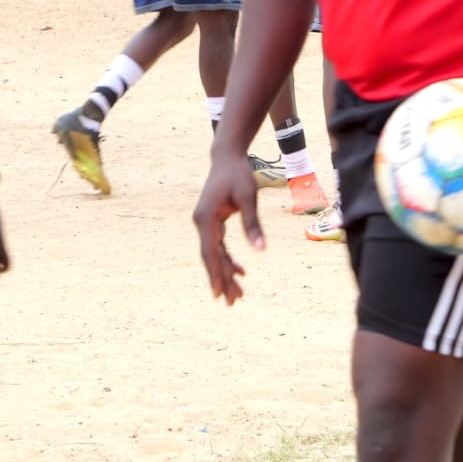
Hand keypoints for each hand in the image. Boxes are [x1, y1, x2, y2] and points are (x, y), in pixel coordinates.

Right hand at [193, 148, 265, 303]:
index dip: (215, 274)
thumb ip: (253, 224)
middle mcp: (201, 222)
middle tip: (232, 303)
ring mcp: (205, 223)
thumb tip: (261, 250)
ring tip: (238, 294)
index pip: (210, 252)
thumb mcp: (248, 197)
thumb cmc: (238, 175)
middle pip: (211, 258)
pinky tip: (240, 271)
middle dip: (222, 280)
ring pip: (215, 254)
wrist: (227, 158)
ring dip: (226, 272)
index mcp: (206, 218)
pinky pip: (218, 246)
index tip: (218, 294)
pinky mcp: (211, 222)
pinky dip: (228, 259)